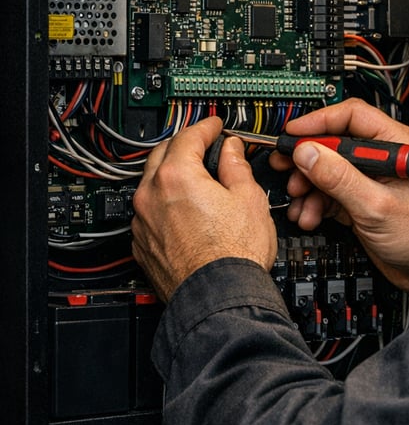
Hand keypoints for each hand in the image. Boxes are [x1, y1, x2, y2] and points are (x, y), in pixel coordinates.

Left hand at [131, 116, 275, 301]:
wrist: (219, 298)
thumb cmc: (235, 255)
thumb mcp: (249, 198)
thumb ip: (236, 167)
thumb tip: (231, 151)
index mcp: (177, 177)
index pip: (189, 137)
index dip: (206, 127)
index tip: (215, 126)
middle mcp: (151, 197)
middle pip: (161, 154)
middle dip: (182, 144)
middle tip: (202, 144)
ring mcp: (143, 223)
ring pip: (151, 185)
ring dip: (170, 174)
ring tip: (194, 177)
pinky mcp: (142, 246)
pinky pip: (148, 213)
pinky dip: (163, 203)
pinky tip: (183, 210)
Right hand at [269, 98, 408, 299]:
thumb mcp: (377, 206)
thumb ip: (340, 178)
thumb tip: (309, 153)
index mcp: (397, 144)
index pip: (352, 117)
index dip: (319, 122)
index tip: (294, 134)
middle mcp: (383, 158)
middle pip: (336, 144)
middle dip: (308, 159)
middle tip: (285, 167)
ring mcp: (372, 180)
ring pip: (330, 171)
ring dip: (310, 186)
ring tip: (299, 200)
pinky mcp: (363, 201)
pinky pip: (332, 194)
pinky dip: (317, 203)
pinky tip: (309, 215)